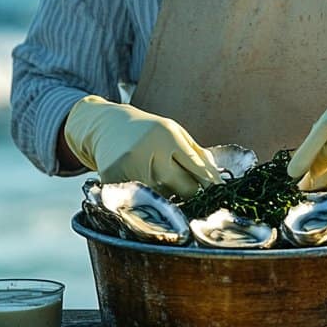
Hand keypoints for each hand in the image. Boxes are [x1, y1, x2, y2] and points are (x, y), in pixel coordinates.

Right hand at [63, 95, 220, 197]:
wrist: (105, 125)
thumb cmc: (147, 131)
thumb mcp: (174, 132)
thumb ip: (196, 154)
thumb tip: (217, 181)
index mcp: (167, 136)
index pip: (198, 169)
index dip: (212, 185)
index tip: (221, 195)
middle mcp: (149, 151)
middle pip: (184, 189)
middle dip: (192, 193)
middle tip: (190, 191)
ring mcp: (130, 167)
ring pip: (164, 199)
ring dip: (169, 196)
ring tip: (159, 181)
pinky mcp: (114, 180)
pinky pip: (141, 201)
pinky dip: (146, 199)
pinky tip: (141, 185)